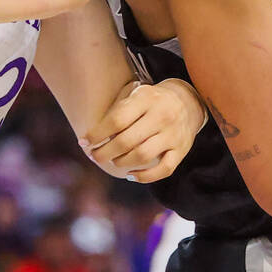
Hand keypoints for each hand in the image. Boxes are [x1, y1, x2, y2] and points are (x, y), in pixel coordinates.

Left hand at [80, 79, 204, 182]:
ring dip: (122, 162)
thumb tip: (90, 138)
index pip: (117, 120)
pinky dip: (144, 177)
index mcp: (146, 99)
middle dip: (105, 152)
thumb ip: (117, 111)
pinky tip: (131, 175)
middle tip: (94, 156)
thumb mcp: (136, 95)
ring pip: (142, 156)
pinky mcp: (181, 150)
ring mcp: (173, 134)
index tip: (84, 142)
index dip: (97, 134)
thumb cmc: (151, 100)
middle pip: (126, 141)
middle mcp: (161, 116)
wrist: (188, 100)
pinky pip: (163, 169)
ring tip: (114, 161)